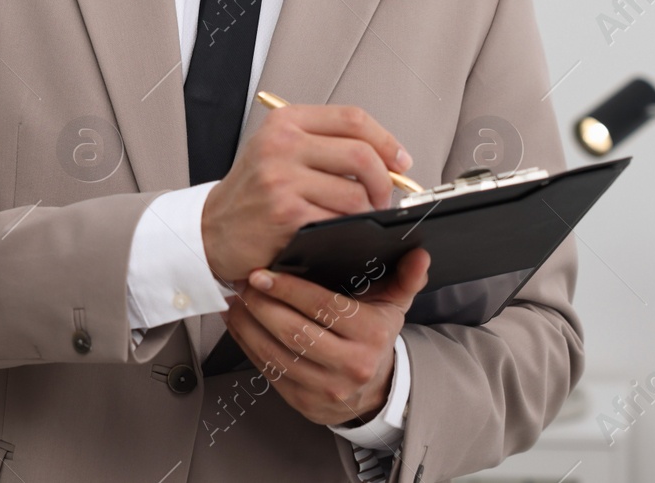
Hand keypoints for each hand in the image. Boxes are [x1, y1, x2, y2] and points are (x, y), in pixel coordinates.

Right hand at [202, 104, 411, 281]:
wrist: (212, 229)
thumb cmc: (253, 191)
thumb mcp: (279, 149)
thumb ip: (325, 144)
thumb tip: (387, 158)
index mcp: (286, 122)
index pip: (352, 119)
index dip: (386, 140)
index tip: (400, 160)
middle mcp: (282, 145)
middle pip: (360, 154)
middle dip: (384, 180)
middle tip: (385, 196)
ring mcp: (282, 181)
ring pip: (355, 194)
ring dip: (370, 211)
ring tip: (364, 218)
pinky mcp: (286, 216)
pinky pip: (339, 222)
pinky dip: (351, 230)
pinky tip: (345, 232)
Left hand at [223, 248, 430, 425]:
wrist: (374, 391)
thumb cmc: (376, 336)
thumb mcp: (394, 305)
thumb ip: (404, 276)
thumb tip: (419, 253)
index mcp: (372, 334)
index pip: (325, 307)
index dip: (290, 289)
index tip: (263, 273)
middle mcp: (351, 364)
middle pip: (296, 331)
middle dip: (263, 304)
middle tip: (243, 282)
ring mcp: (325, 387)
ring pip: (277, 353)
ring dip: (248, 324)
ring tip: (235, 300)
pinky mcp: (302, 401)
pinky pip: (268, 370)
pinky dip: (247, 344)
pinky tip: (238, 323)